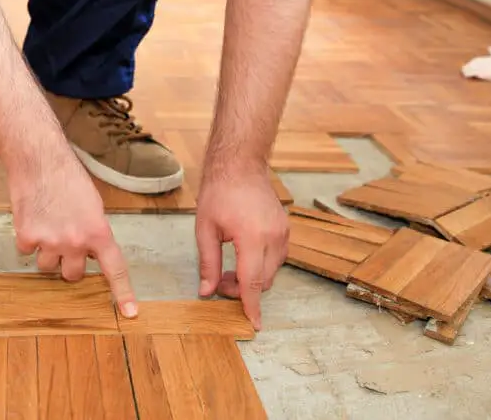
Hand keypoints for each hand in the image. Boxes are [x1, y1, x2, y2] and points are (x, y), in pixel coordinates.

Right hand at [8, 157, 137, 317]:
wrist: (39, 159)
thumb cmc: (68, 176)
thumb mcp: (93, 204)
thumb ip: (94, 231)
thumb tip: (90, 250)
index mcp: (99, 232)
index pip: (115, 269)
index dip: (123, 293)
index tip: (130, 313)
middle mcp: (76, 242)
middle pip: (72, 275)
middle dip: (69, 262)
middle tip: (65, 240)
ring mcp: (50, 241)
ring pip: (47, 266)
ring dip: (47, 252)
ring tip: (47, 224)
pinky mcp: (27, 237)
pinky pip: (28, 251)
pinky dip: (28, 239)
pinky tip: (32, 217)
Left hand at [195, 164, 288, 329]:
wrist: (240, 165)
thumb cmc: (219, 192)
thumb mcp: (205, 229)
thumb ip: (207, 263)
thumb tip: (206, 291)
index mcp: (252, 238)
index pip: (253, 282)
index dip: (251, 306)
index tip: (254, 325)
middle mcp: (273, 238)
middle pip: (263, 281)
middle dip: (242, 289)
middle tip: (218, 282)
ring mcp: (283, 233)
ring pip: (271, 271)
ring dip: (252, 277)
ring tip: (227, 267)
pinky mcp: (285, 229)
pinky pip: (276, 257)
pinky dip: (260, 264)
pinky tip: (242, 255)